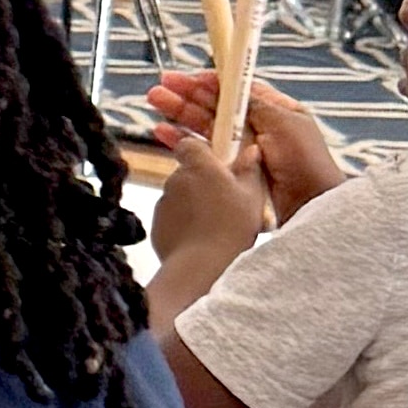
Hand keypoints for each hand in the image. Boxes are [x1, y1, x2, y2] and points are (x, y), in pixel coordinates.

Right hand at [143, 71, 341, 217]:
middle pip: (216, 106)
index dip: (212, 82)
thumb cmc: (306, 164)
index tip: (189, 77)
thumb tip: (234, 85)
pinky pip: (202, 152)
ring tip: (155, 103)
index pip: (238, 91)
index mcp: (276, 112)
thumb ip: (255, 104)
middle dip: (188, 95)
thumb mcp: (284, 123)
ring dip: (180, 114)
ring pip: (205, 127)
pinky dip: (183, 141)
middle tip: (160, 88)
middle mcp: (258, 129)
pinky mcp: (231, 171)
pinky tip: (164, 133)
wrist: (310, 206)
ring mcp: (244, 150)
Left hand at [149, 126, 270, 275]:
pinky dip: (183, 222)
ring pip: (179, 196)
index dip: (200, 153)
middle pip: (187, 173)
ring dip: (193, 204)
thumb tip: (251, 150)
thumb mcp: (251, 197)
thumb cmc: (231, 225)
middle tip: (222, 202)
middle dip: (201, 182)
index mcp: (199, 166)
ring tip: (214, 224)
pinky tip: (200, 237)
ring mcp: (163, 201)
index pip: (189, 145)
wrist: (200, 262)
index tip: (216, 167)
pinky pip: (171, 217)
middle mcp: (176, 178)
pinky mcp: (156, 223)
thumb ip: (249, 171)